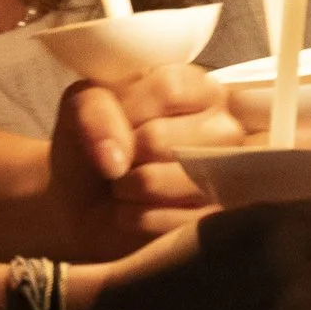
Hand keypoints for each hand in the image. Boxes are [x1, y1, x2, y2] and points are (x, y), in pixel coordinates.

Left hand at [47, 65, 232, 257]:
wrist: (84, 203)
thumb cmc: (94, 144)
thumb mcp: (81, 107)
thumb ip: (94, 111)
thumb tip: (117, 159)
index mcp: (197, 88)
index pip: (169, 89)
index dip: (129, 111)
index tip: (118, 120)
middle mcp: (224, 127)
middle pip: (166, 139)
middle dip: (128, 154)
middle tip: (123, 158)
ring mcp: (230, 176)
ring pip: (173, 180)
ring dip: (131, 188)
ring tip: (127, 184)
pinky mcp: (219, 219)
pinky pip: (176, 221)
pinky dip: (140, 218)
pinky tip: (135, 211)